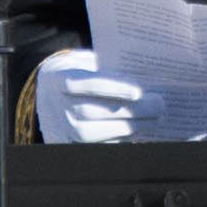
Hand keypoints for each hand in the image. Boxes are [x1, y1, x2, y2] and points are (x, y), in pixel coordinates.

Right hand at [35, 47, 157, 145]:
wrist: (47, 92)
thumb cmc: (77, 73)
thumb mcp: (86, 62)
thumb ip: (106, 67)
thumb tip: (142, 79)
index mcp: (59, 77)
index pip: (86, 83)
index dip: (112, 88)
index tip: (138, 92)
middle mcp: (55, 105)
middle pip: (92, 112)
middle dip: (130, 111)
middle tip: (158, 105)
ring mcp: (59, 127)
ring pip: (92, 133)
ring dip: (129, 128)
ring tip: (154, 119)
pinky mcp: (66, 143)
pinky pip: (95, 145)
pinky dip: (120, 139)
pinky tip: (139, 130)